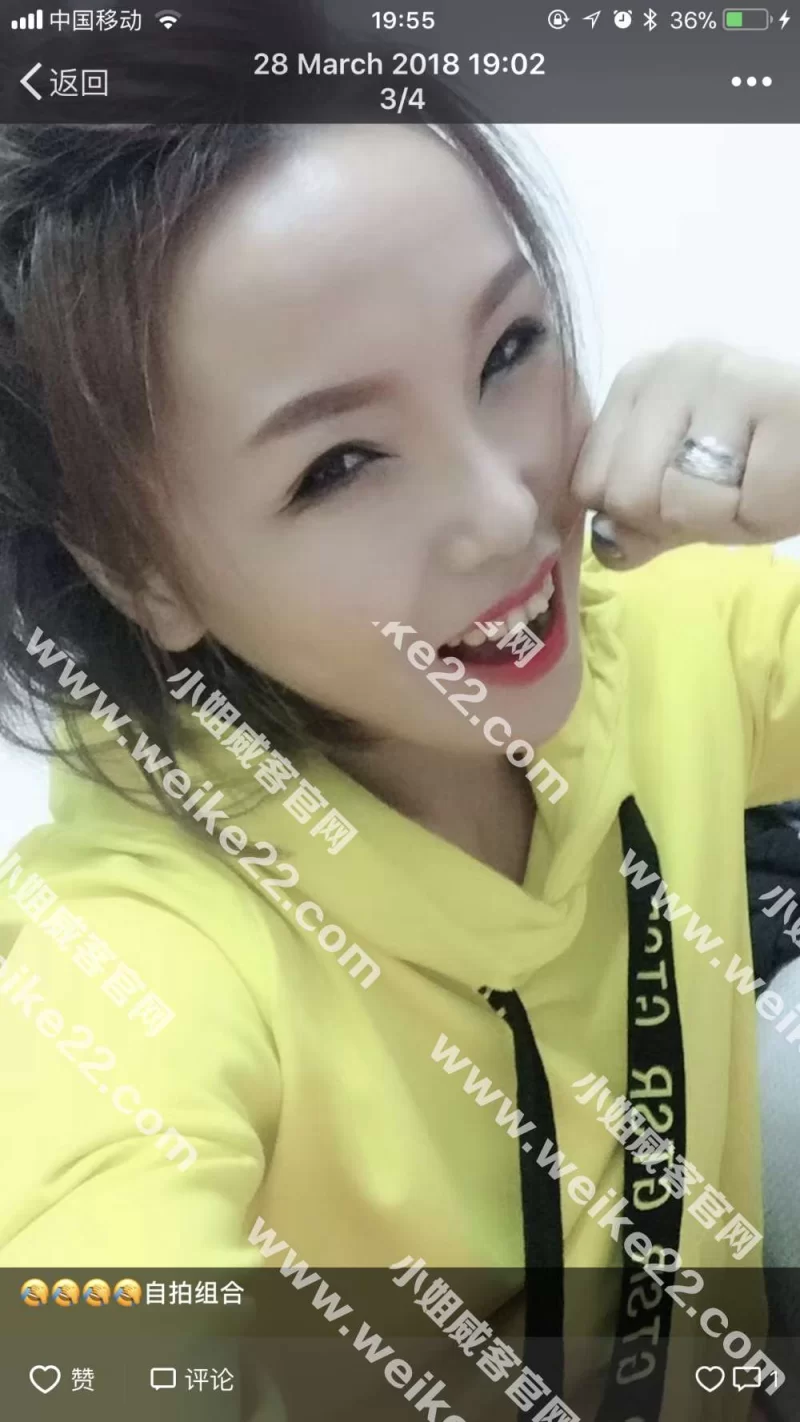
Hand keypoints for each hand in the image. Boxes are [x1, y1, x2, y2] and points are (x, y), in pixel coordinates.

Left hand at [571, 340, 799, 568]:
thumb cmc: (775, 467)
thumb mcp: (696, 499)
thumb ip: (642, 523)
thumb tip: (606, 548)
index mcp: (638, 381)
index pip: (589, 484)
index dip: (642, 514)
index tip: (697, 487)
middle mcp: (671, 365)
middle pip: (624, 495)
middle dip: (682, 519)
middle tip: (737, 487)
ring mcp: (722, 376)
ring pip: (674, 502)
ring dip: (727, 519)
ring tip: (764, 481)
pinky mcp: (775, 400)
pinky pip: (737, 506)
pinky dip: (766, 516)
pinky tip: (789, 479)